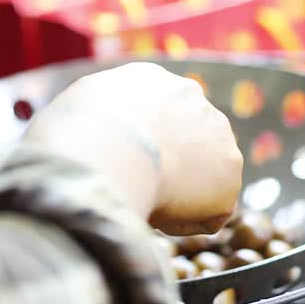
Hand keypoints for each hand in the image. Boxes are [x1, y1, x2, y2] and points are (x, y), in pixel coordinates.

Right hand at [23, 62, 242, 234]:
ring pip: (200, 177)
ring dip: (181, 195)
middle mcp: (191, 97)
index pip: (155, 115)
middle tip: (138, 189)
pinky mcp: (231, 172)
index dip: (140, 147)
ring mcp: (218, 133)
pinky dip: (187, 222)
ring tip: (145, 201)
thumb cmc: (73, 134)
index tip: (125, 166)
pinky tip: (160, 215)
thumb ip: (96, 121)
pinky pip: (210, 211)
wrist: (107, 146)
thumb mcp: (73, 113)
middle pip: (184, 142)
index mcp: (150, 81)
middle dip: (169, 168)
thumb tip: (89, 141)